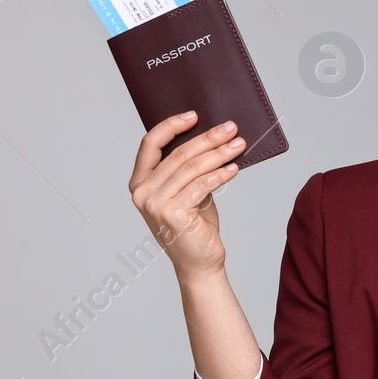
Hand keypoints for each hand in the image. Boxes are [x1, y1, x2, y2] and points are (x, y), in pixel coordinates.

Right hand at [128, 111, 248, 279]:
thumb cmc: (194, 226)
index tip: (195, 115)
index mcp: (139, 182)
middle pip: (179, 154)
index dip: (172, 125)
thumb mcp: (187, 192)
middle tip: (231, 128)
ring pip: (192, 168)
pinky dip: (220, 174)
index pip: (150, 144)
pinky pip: (202, 185)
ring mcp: (155, 204)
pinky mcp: (174, 214)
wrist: (199, 263)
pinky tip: (234, 168)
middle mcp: (142, 192)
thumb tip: (211, 137)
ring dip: (219, 153)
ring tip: (239, 145)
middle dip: (208, 138)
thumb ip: (187, 170)